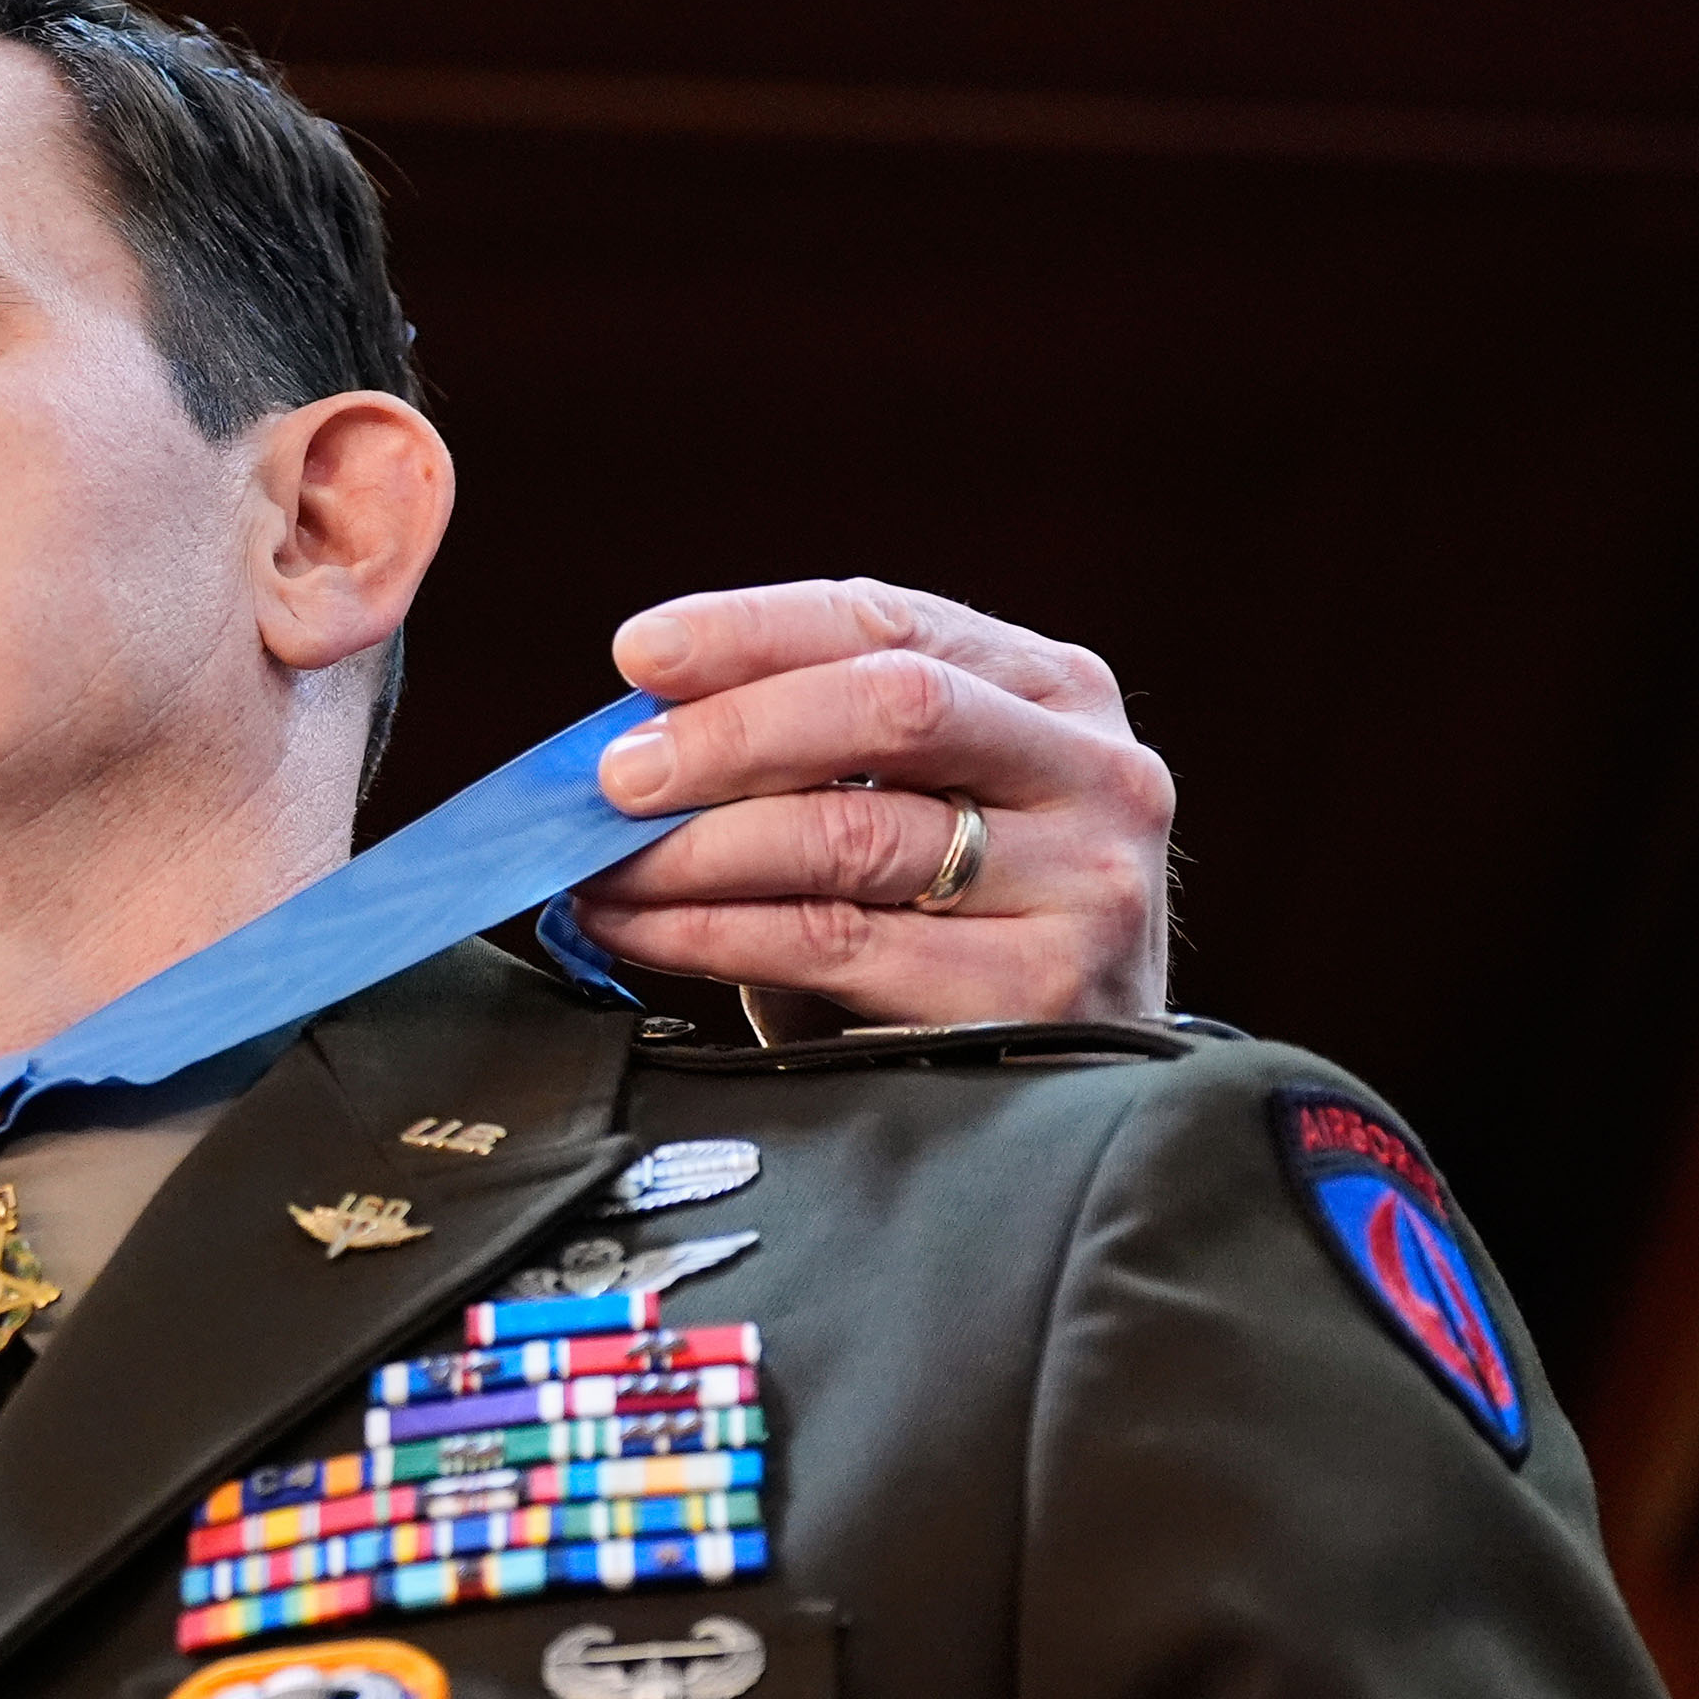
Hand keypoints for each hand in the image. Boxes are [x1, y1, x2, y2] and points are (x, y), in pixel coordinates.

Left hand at [574, 579, 1173, 1043]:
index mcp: (1054, 692)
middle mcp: (1094, 772)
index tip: (642, 653)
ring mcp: (1084, 883)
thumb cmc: (955, 930)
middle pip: (891, 708)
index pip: (892, 622)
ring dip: (696, 848)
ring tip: (604, 864)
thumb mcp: (906, 808)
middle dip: (729, 735)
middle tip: (617, 776)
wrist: (1055, 1077)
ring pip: (854, 834)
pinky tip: (643, 928)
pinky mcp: (1040, 992)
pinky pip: (835, 943)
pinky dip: (711, 931)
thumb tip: (633, 733)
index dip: (754, 629)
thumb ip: (810, 752)